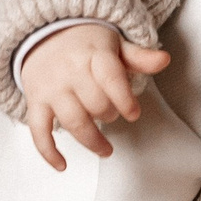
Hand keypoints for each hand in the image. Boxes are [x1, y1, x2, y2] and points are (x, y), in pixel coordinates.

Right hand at [19, 22, 171, 170]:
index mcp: (93, 55)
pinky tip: (62, 165)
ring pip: (72, 121)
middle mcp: (70, 72)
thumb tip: (164, 60)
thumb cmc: (86, 45)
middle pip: (95, 104)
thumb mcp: (115, 44)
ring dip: (91, 141)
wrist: (43, 35)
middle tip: (114, 115)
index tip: (133, 114)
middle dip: (109, 115)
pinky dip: (48, 152)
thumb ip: (139, 57)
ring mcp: (51, 89)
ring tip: (106, 150)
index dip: (124, 99)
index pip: (110, 78)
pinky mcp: (36, 102)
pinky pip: (39, 131)